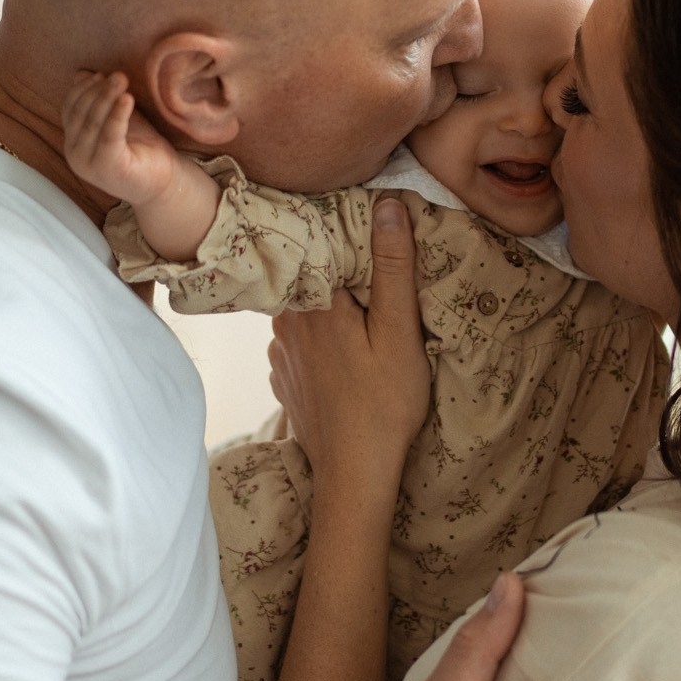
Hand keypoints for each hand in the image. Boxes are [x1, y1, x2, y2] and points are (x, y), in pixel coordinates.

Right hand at [61, 70, 181, 207]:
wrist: (164, 180)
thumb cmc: (141, 147)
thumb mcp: (117, 118)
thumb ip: (100, 99)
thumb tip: (81, 73)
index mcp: (73, 141)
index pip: (69, 109)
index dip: (82, 89)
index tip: (100, 74)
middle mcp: (74, 154)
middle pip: (80, 114)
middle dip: (97, 91)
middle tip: (118, 75)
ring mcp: (88, 164)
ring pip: (92, 123)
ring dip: (106, 97)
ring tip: (122, 79)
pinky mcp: (107, 169)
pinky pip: (110, 136)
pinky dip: (117, 115)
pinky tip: (127, 99)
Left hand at [268, 196, 431, 496]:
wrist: (354, 475)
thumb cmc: (384, 404)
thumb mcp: (400, 331)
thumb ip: (392, 267)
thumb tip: (386, 205)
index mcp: (314, 302)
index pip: (319, 243)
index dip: (341, 228)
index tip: (360, 216)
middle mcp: (285, 321)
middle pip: (308, 274)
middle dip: (334, 264)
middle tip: (367, 260)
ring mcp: (280, 352)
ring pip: (301, 306)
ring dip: (324, 299)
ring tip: (356, 300)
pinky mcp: (284, 377)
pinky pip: (297, 338)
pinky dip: (316, 332)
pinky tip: (340, 345)